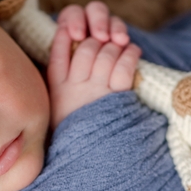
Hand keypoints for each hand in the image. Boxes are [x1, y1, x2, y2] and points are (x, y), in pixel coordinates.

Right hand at [48, 4, 140, 128]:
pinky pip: (124, 68)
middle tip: (105, 39)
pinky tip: (133, 50)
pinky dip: (131, 54)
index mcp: (57, 86)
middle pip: (87, 48)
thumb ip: (60, 73)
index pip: (59, 48)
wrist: (87, 159)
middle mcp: (74, 88)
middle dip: (99, 38)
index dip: (69, 33)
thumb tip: (67, 37)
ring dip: (116, 45)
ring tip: (119, 44)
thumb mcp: (56, 101)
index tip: (77, 32)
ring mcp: (96, 93)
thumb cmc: (74, 125)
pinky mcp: (116, 99)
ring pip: (106, 55)